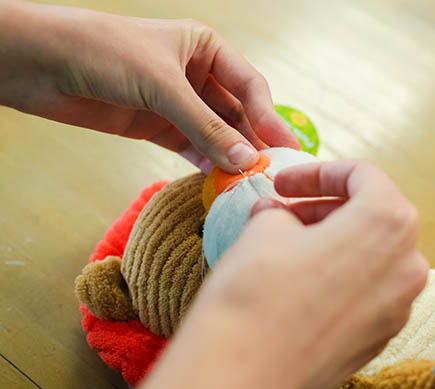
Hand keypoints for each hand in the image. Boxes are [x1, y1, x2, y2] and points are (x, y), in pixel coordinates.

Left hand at [0, 1, 297, 171]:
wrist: (37, 62)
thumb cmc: (101, 51)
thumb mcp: (161, 86)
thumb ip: (206, 127)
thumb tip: (246, 161)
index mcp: (205, 48)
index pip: (250, 87)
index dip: (269, 118)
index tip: (286, 149)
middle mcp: (196, 74)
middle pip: (237, 114)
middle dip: (253, 143)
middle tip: (272, 174)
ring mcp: (176, 102)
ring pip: (215, 135)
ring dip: (230, 158)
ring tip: (248, 184)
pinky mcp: (155, 126)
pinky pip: (191, 148)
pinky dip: (205, 165)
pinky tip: (218, 181)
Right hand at [169, 160, 428, 388]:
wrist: (245, 380)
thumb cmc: (255, 293)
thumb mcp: (264, 229)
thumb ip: (283, 211)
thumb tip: (281, 216)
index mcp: (388, 223)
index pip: (363, 176)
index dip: (318, 172)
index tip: (284, 184)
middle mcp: (409, 264)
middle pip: (376, 216)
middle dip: (330, 207)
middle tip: (285, 212)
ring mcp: (400, 307)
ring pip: (376, 257)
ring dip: (339, 243)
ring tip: (290, 248)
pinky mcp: (383, 340)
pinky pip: (370, 293)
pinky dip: (344, 280)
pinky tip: (303, 288)